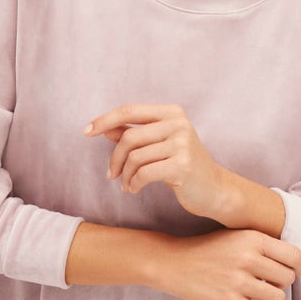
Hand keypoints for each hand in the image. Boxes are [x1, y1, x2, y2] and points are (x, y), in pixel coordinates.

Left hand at [84, 103, 224, 219]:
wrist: (214, 189)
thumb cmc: (182, 165)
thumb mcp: (159, 145)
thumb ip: (134, 134)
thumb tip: (104, 128)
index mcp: (172, 112)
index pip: (130, 110)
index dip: (105, 119)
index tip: (86, 131)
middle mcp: (178, 123)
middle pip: (129, 136)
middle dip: (115, 158)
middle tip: (112, 174)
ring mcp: (182, 143)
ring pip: (135, 157)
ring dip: (125, 175)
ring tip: (127, 185)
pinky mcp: (182, 165)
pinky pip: (144, 173)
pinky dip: (134, 184)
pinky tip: (134, 189)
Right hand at [152, 228, 300, 299]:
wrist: (174, 263)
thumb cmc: (208, 249)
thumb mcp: (236, 236)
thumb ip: (263, 244)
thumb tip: (295, 263)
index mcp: (252, 238)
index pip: (295, 256)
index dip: (299, 266)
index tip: (294, 271)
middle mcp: (248, 258)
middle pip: (288, 278)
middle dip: (281, 282)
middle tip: (268, 282)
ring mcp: (238, 282)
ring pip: (279, 298)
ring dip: (272, 299)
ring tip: (259, 294)